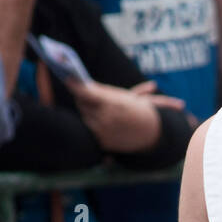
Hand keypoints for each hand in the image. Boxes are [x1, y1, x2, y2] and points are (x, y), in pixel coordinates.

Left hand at [67, 78, 183, 152]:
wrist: (153, 135)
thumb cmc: (140, 111)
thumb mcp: (128, 96)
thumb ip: (106, 90)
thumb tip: (86, 83)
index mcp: (114, 103)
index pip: (88, 93)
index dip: (76, 86)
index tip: (69, 79)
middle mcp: (107, 117)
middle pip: (83, 104)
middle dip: (81, 96)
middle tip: (78, 89)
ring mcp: (104, 131)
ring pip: (85, 116)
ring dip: (86, 109)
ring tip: (88, 102)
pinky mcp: (103, 142)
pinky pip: (90, 129)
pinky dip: (91, 122)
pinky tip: (94, 116)